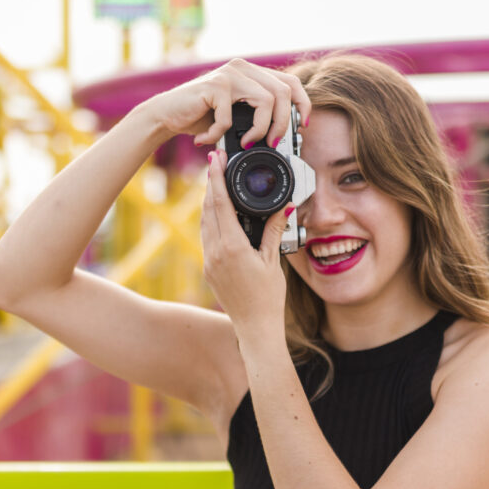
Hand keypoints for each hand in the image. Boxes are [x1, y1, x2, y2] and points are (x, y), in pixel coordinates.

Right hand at [146, 58, 310, 147]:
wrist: (166, 116)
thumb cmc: (201, 118)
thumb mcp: (237, 117)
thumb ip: (258, 117)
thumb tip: (288, 136)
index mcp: (252, 72)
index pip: (290, 81)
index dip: (302, 103)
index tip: (301, 126)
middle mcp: (243, 68)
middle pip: (282, 92)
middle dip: (282, 123)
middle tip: (272, 144)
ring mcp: (229, 74)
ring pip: (265, 101)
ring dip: (260, 130)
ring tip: (246, 144)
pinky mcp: (214, 86)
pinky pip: (230, 118)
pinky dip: (219, 135)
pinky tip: (207, 139)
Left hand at [201, 149, 291, 339]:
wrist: (254, 328)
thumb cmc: (268, 298)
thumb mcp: (273, 261)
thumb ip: (273, 230)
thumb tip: (284, 206)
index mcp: (232, 247)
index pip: (220, 204)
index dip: (216, 179)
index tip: (215, 159)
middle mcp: (215, 253)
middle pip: (208, 209)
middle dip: (211, 185)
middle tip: (216, 164)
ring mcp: (209, 262)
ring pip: (204, 223)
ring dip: (209, 203)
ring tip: (217, 184)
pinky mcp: (208, 269)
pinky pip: (206, 238)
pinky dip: (211, 221)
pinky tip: (219, 215)